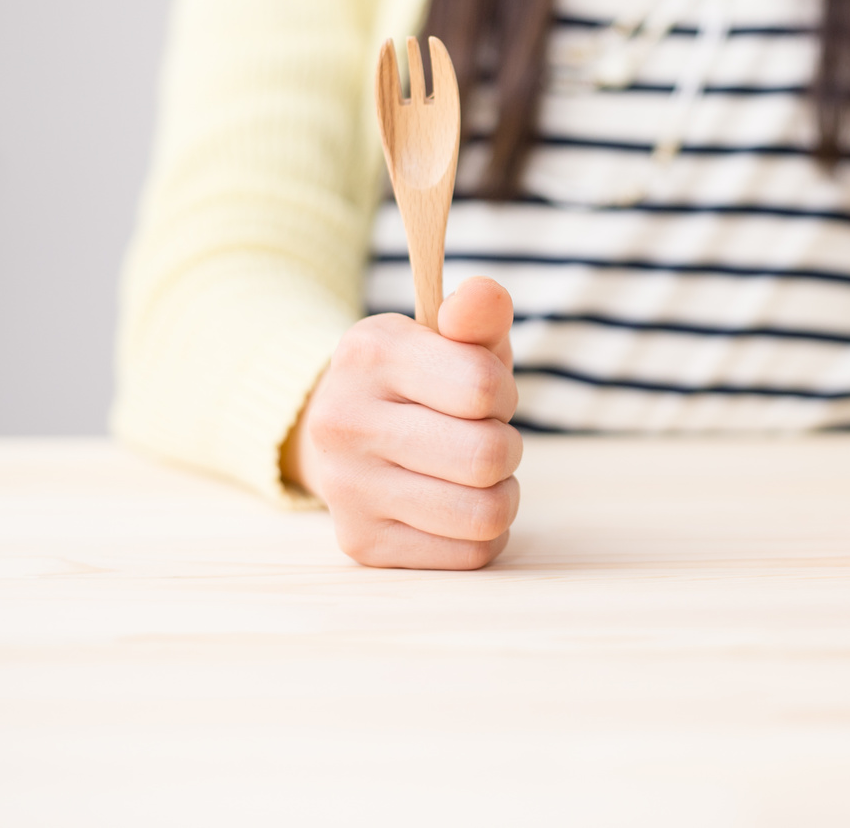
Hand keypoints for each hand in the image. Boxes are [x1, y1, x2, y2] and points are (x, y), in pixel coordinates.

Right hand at [282, 276, 520, 569]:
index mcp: (368, 353)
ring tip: (475, 475)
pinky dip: (481, 531)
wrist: (343, 430)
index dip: (501, 392)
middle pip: (486, 457)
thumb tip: (486, 296)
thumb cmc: (422, 381)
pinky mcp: (361, 543)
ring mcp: (346, 489)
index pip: (482, 387)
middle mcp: (343, 421)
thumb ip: (479, 312)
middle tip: (481, 436)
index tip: (482, 393)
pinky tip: (454, 505)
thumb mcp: (449, 336)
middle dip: (505, 446)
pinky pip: (471, 553)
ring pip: (485, 514)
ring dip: (501, 494)